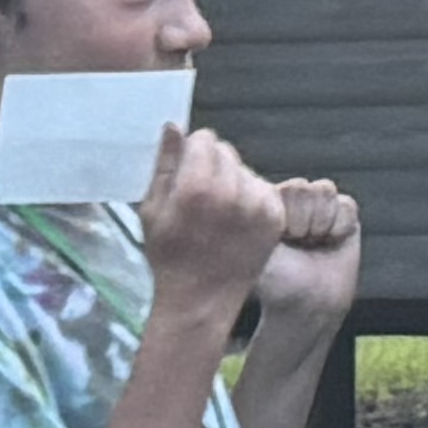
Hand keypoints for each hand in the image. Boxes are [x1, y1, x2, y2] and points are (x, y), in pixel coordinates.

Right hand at [139, 122, 286, 320]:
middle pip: (226, 151)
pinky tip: (235, 222)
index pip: (204, 139)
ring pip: (245, 170)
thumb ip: (165, 165)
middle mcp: (232, 191)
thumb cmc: (169, 256)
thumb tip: (174, 126)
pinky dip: (250, 199)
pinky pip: (262, 188)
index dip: (192, 154)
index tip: (186, 175)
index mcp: (196, 186)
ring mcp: (258, 204)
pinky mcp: (275, 216)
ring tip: (219, 213)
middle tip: (201, 198)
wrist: (201, 300)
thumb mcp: (152, 210)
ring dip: (232, 181)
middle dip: (212, 166)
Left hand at [256, 174, 364, 339]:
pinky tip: (331, 242)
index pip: (282, 189)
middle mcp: (287, 199)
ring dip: (322, 223)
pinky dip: (341, 227)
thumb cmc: (277, 282)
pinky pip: (346, 205)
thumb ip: (249, 221)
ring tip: (312, 243)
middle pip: (304, 187)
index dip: (289, 217)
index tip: (283, 240)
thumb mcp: (256, 251)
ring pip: (325, 191)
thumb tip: (235, 195)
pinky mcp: (341, 211)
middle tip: (299, 244)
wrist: (310, 303)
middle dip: (304, 221)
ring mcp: (314, 203)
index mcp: (263, 203)